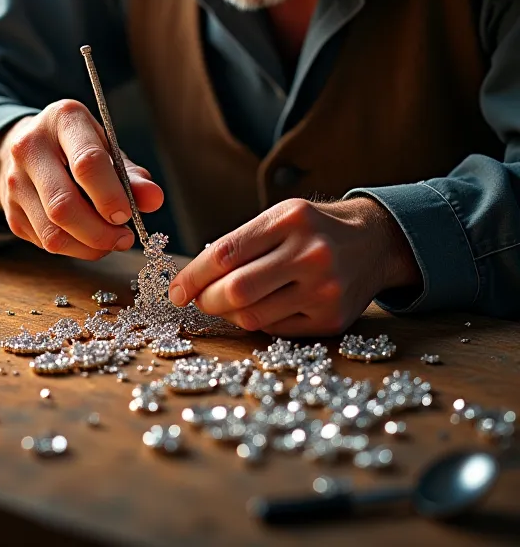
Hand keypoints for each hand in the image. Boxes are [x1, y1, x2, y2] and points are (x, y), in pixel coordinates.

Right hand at [0, 100, 162, 258]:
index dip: (110, 196)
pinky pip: (45, 242)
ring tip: (111, 242)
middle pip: (64, 204)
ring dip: (89, 246)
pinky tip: (88, 240)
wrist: (27, 149)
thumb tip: (154, 199)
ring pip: (52, 231)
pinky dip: (74, 249)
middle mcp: (30, 147)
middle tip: (124, 238)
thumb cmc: (77, 148)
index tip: (127, 215)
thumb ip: (132, 175)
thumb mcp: (107, 149)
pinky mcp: (10, 211)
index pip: (87, 163)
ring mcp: (15, 181)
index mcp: (63, 120)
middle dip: (100, 231)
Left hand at [168, 197, 420, 335]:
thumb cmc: (313, 229)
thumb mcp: (280, 217)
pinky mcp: (332, 318)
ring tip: (226, 305)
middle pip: (237, 289)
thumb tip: (193, 280)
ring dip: (229, 315)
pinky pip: (277, 330)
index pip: (226, 252)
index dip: (193, 276)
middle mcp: (310, 253)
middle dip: (207, 300)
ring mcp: (324, 288)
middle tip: (198, 301)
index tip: (175, 290)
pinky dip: (258, 323)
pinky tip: (258, 310)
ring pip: (253, 316)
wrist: (374, 242)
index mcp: (290, 219)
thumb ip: (242, 243)